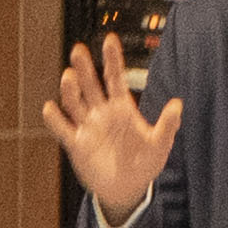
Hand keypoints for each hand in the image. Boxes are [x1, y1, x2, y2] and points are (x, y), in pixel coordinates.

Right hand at [41, 35, 182, 221]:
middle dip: (84, 67)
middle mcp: (101, 113)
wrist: (127, 189)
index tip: (110, 39)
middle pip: (90, 85)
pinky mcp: (76, 144)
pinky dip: (55, 119)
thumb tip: (178, 104)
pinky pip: (63, 129)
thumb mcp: (160, 144)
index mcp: (121, 107)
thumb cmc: (145, 163)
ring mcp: (87, 127)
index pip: (115, 78)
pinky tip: (49, 108)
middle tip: (78, 50)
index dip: (112, 58)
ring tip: (68, 77)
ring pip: (75, 103)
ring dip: (70, 90)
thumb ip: (168, 125)